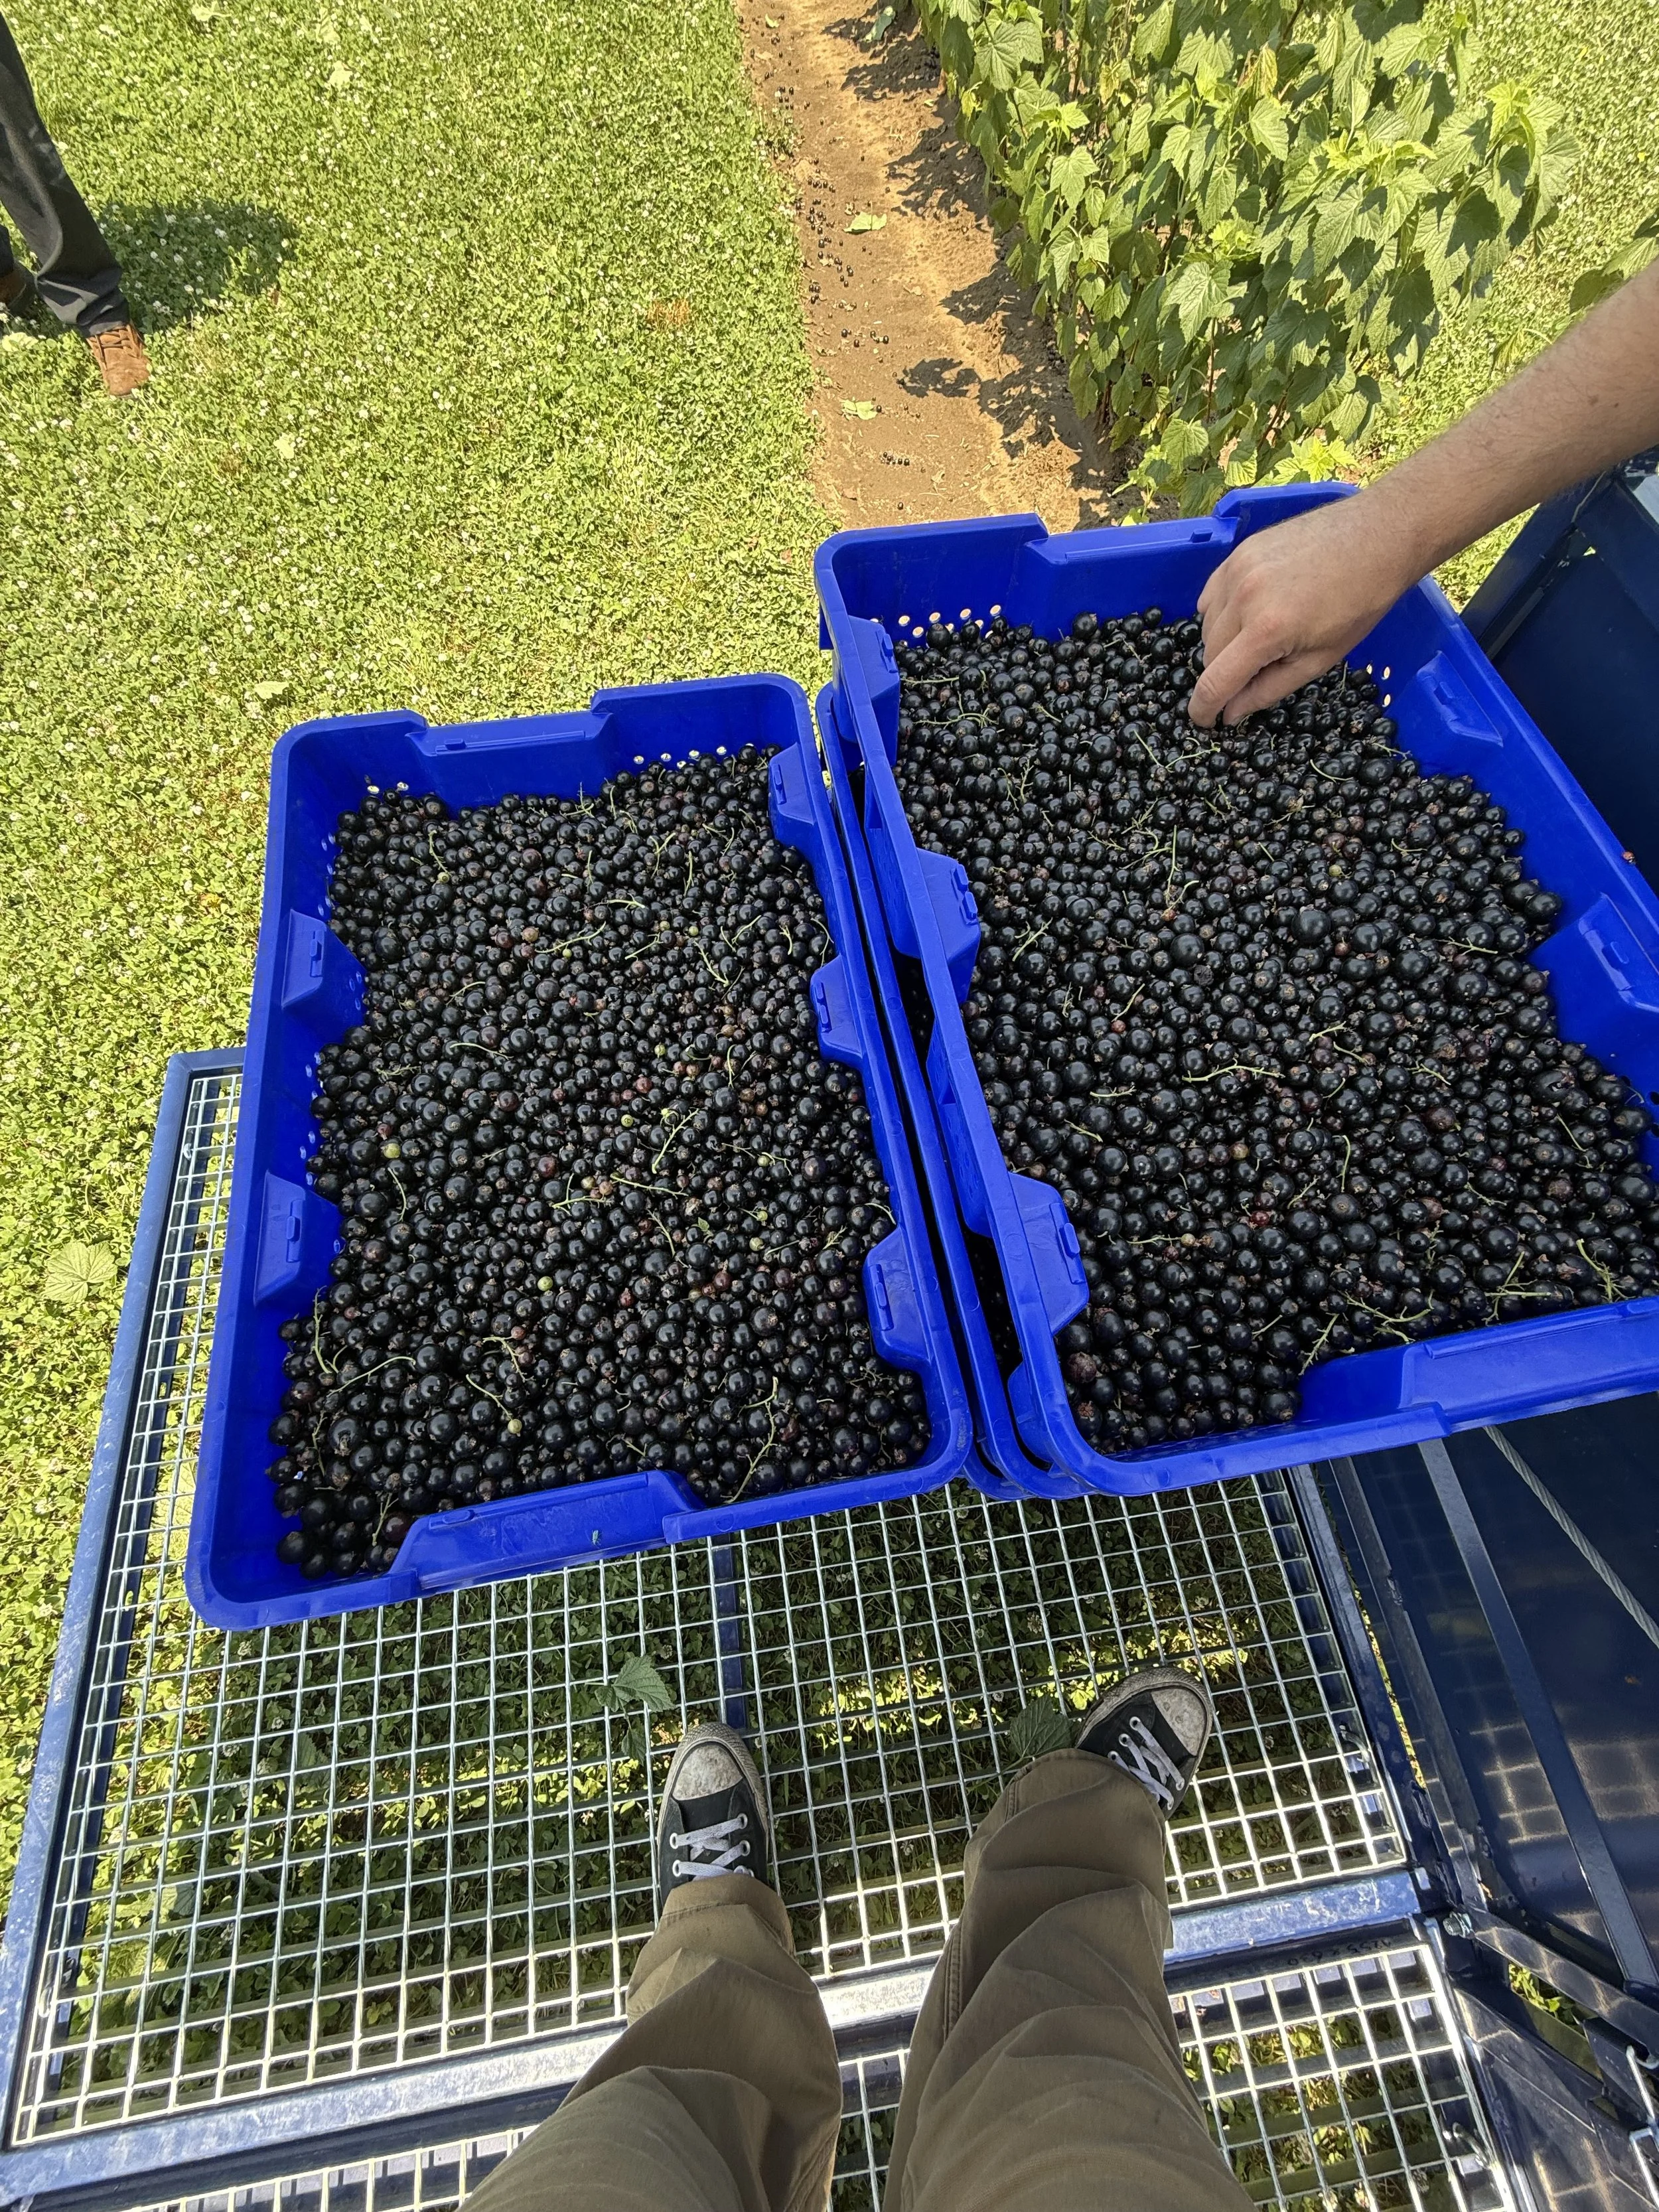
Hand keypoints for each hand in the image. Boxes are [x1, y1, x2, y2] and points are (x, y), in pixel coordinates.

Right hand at [1187, 494, 1418, 727]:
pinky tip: (1247, 613)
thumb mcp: (1320, 659)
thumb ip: (1269, 689)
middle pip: (1209, 654)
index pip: (1215, 681)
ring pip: (1207, 624)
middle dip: (1224, 673)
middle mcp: (1244, 597)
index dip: (1204, 709)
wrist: (1378, 537)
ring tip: (1259, 637)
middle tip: (1254, 673)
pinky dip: (1220, 612)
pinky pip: (1211, 595)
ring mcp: (1238, 570)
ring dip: (1223, 642)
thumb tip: (1232, 712)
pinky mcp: (1239, 551)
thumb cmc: (1359, 603)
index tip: (1203, 722)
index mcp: (1267, 630)